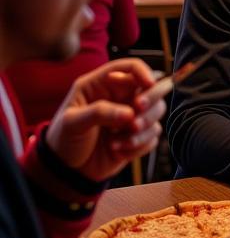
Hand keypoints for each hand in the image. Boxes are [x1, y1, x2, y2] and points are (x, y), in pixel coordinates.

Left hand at [46, 59, 166, 181]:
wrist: (66, 170)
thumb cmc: (63, 139)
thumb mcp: (72, 122)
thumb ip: (100, 113)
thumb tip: (130, 114)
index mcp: (102, 85)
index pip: (131, 67)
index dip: (144, 72)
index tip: (149, 85)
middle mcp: (121, 98)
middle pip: (153, 87)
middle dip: (151, 99)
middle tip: (138, 111)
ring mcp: (131, 117)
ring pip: (157, 112)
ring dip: (144, 127)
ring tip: (119, 140)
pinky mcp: (138, 136)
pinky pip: (153, 136)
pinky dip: (138, 144)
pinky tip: (117, 149)